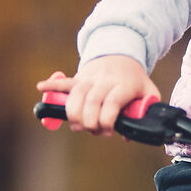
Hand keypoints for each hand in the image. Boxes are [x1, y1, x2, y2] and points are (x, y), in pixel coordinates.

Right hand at [37, 56, 160, 134]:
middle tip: (93, 130)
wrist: (122, 54)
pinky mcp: (79, 78)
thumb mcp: (148, 92)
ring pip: (76, 94)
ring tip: (77, 126)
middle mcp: (105, 81)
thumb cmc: (135, 79)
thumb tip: (130, 135)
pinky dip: (52, 85)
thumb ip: (146, 111)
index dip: (108, 120)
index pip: (113, 103)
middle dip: (90, 121)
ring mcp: (90, 78)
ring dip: (73, 113)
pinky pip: (64, 81)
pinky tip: (41, 88)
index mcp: (124, 85)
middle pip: (92, 101)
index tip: (109, 131)